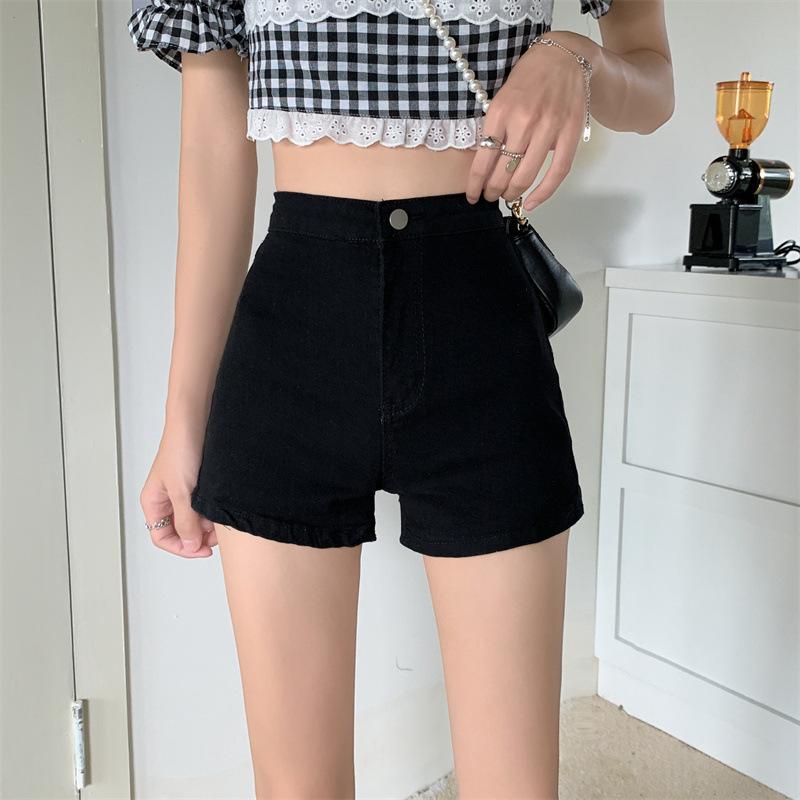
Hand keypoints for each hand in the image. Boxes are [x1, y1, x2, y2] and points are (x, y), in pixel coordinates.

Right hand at [140, 426, 216, 557]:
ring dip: (207, 524)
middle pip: (180, 531)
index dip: (183, 548)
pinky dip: (212, 511)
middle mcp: (166, 499)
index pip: (162, 537)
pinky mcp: (197, 483)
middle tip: (217, 535)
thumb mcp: (183, 492)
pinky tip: (221, 507)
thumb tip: (190, 546)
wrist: (196, 419)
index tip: (203, 550)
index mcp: (153, 502)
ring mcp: (182, 491)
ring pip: (194, 519)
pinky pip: (204, 506)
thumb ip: (186, 521)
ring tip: (220, 518)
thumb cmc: (182, 448)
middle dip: (198, 536)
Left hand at [466, 32, 590, 210]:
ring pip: (526, 175)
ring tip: (508, 197)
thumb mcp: (501, 97)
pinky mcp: (570, 134)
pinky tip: (531, 203)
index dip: (475, 184)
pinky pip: (557, 172)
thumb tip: (486, 164)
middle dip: (493, 191)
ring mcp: (549, 128)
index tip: (472, 195)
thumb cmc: (528, 77)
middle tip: (491, 196)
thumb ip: (495, 128)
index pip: (482, 159)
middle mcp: (523, 121)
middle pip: (503, 172)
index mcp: (501, 111)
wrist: (564, 56)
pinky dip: (543, 193)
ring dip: (513, 193)